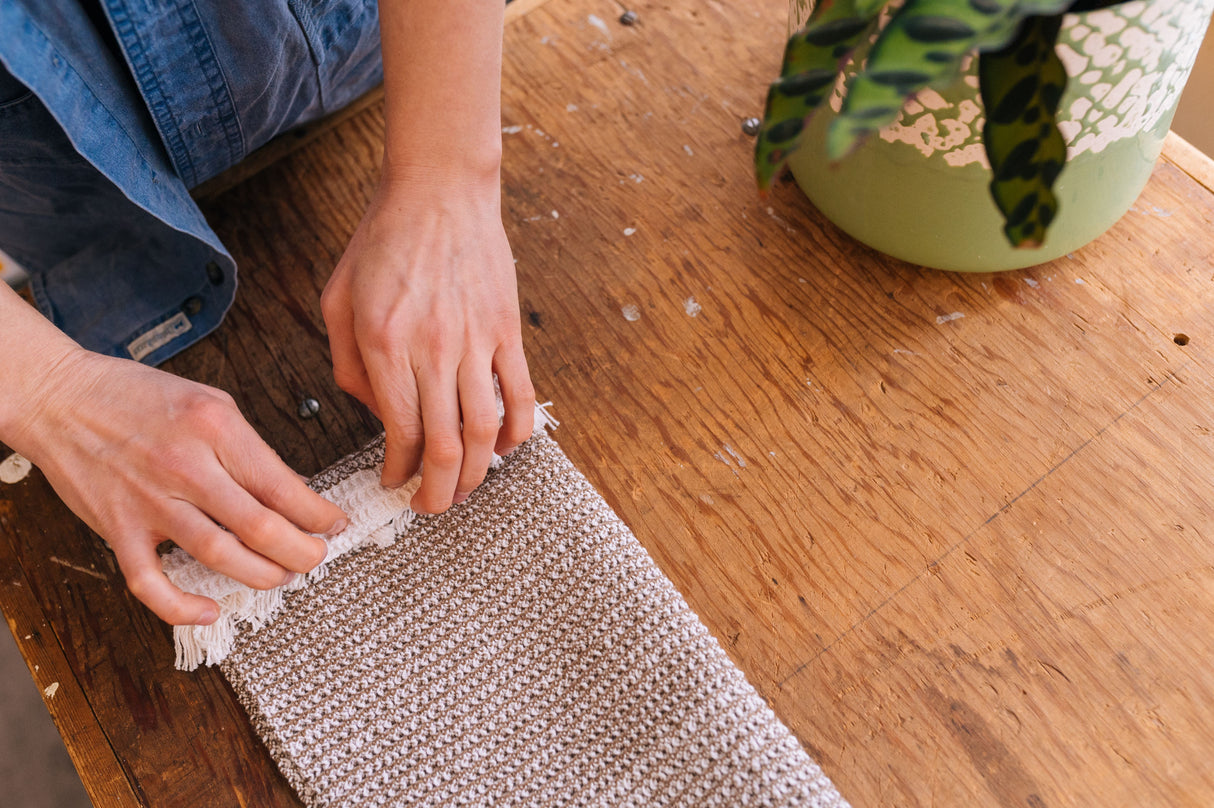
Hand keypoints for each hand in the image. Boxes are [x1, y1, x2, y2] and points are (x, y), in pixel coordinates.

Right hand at [5, 348, 346, 624]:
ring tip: (282, 576)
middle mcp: (186, 467)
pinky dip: (182, 606)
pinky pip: (151, 582)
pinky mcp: (117, 528)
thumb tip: (291, 489)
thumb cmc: (136, 396)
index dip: (318, 514)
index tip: (334, 525)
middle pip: (261, 527)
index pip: (282, 486)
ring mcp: (150, 502)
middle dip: (302, 552)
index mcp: (216, 430)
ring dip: (261, 575)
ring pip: (220, 556)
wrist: (60, 398)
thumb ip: (249, 447)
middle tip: (316, 558)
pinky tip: (210, 609)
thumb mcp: (210, 403)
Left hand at [320, 173, 533, 512]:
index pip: (399, 433)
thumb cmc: (382, 241)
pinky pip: (521, 394)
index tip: (393, 482)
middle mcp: (434, 351)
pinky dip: (518, 432)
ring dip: (479, 473)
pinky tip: (506, 448)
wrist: (439, 189)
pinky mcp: (507, 330)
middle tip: (431, 506)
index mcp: (385, 345)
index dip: (397, 471)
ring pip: (486, 431)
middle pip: (447, 446)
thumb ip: (346, 364)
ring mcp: (477, 342)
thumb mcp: (337, 299)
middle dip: (440, 492)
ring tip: (466, 488)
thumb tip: (374, 413)